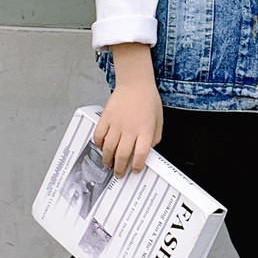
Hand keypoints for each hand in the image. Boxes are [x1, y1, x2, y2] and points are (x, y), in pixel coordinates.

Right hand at [93, 44, 162, 177]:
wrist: (135, 83)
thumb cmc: (148, 99)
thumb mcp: (159, 119)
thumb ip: (155, 137)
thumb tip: (149, 151)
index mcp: (145, 129)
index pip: (141, 154)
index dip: (138, 165)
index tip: (136, 170)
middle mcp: (130, 128)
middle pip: (123, 154)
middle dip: (120, 168)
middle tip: (119, 174)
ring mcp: (116, 123)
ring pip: (109, 148)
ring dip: (107, 160)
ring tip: (108, 165)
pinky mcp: (106, 118)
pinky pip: (99, 135)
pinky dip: (99, 144)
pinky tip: (102, 148)